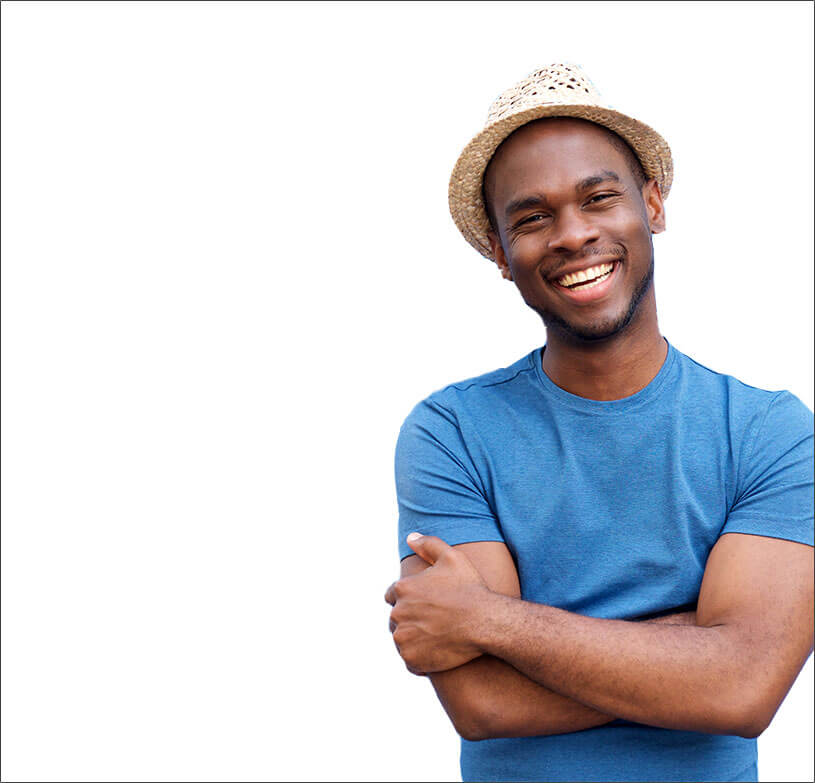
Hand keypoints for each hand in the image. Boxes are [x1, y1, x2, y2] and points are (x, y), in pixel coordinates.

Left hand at [385, 533, 491, 674]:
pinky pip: (411, 660)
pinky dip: (421, 658)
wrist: (486, 622)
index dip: (409, 599)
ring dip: (414, 639)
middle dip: (411, 619)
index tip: (426, 604)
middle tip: (435, 621)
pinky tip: (438, 651)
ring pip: (403, 640)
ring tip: (437, 636)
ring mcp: (403, 639)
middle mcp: (397, 614)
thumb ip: (428, 545)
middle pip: (397, 619)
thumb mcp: (452, 557)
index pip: (392, 596)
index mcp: (402, 589)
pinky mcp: (412, 659)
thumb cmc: (470, 588)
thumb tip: (410, 537)